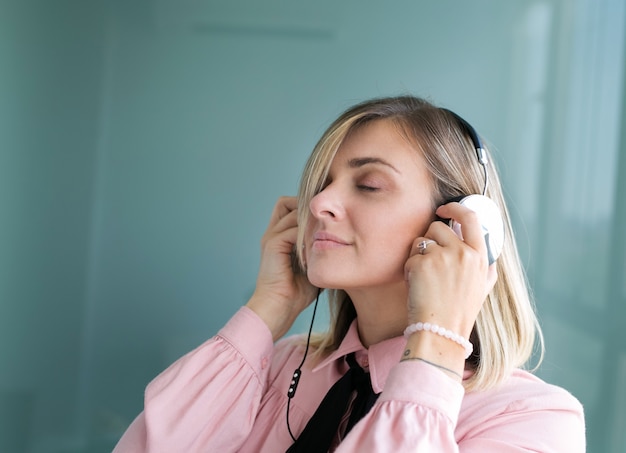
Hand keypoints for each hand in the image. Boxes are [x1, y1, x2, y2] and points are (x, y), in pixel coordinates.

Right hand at [246, 196, 317, 340]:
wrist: (278, 309)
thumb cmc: (296, 293)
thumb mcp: (312, 265)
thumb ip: (320, 251)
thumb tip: (342, 243)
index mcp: (278, 237)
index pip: (289, 207)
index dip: (307, 209)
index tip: (327, 217)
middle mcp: (272, 232)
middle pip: (288, 202)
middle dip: (308, 208)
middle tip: (327, 220)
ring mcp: (271, 236)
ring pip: (294, 212)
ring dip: (313, 220)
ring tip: (328, 231)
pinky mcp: (273, 244)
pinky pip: (294, 228)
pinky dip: (309, 233)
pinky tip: (320, 245)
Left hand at [404, 202, 497, 339]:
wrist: (442, 332)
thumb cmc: (459, 312)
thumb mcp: (483, 287)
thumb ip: (486, 264)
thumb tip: (488, 244)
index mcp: (480, 257)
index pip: (471, 218)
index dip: (455, 207)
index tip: (443, 208)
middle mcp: (463, 253)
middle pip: (438, 227)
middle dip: (429, 239)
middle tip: (429, 262)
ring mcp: (442, 257)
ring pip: (421, 240)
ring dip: (418, 255)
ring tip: (425, 278)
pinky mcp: (422, 263)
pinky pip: (410, 256)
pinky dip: (410, 269)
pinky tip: (418, 286)